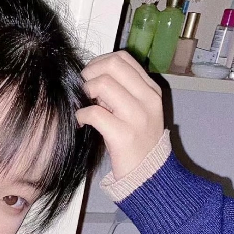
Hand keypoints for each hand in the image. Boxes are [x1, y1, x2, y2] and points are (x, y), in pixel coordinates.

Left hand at [76, 51, 163, 180]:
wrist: (150, 174)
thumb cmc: (138, 142)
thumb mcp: (139, 111)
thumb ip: (123, 92)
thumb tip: (93, 78)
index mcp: (151, 90)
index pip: (123, 58)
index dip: (99, 61)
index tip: (91, 75)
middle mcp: (148, 99)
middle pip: (112, 65)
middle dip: (90, 72)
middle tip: (84, 88)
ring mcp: (137, 116)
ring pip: (102, 84)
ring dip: (86, 92)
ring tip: (85, 105)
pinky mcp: (123, 135)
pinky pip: (94, 113)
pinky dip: (81, 115)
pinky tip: (81, 122)